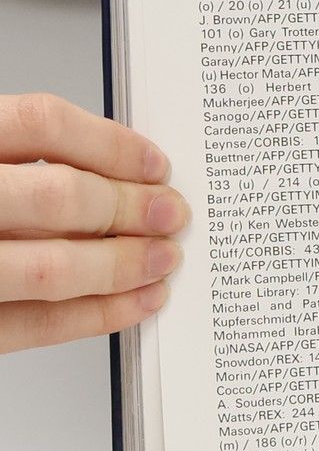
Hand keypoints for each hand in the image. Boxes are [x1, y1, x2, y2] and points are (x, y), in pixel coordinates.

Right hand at [0, 93, 187, 353]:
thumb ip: (9, 155)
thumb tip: (107, 167)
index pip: (37, 124)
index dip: (109, 143)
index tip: (154, 163)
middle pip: (56, 197)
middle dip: (129, 209)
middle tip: (170, 214)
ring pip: (48, 267)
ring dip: (120, 266)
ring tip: (161, 260)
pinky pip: (30, 325)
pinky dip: (93, 316)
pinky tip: (132, 304)